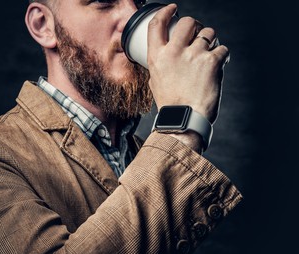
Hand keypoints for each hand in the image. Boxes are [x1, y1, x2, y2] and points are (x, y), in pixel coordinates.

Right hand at [147, 4, 229, 123]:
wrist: (185, 118)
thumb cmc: (171, 104)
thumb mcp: (155, 82)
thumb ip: (159, 65)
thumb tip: (164, 55)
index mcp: (157, 57)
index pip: (156, 25)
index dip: (165, 12)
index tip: (172, 9)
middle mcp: (174, 52)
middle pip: (187, 22)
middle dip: (195, 25)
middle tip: (198, 33)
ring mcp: (193, 55)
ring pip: (208, 32)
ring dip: (211, 40)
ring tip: (209, 52)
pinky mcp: (212, 62)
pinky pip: (222, 48)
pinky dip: (222, 55)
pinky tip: (218, 64)